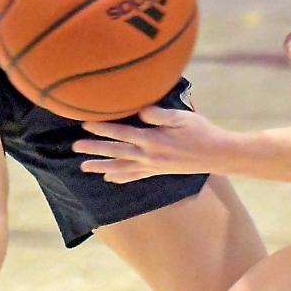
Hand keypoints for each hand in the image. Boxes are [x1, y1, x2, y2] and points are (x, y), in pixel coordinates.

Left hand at [73, 105, 226, 182]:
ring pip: (121, 167)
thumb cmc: (201, 130)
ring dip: (101, 166)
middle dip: (95, 149)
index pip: (122, 133)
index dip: (103, 128)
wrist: (216, 154)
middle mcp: (149, 155)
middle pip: (116, 151)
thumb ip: (159, 114)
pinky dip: (120, 177)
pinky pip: (134, 176)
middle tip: (74, 148)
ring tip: (83, 167)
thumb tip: (140, 111)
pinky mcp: (158, 171)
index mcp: (153, 139)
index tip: (86, 124)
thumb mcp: (182, 116)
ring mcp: (152, 166)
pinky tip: (108, 178)